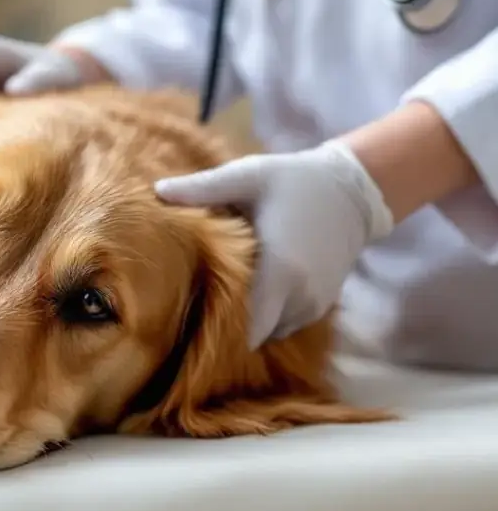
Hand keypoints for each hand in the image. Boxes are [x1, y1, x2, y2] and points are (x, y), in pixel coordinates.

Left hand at [154, 140, 394, 348]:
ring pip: (268, 332)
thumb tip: (157, 191)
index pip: (245, 326)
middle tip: (195, 302)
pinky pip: (283, 324)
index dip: (215, 326)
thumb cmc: (294, 180)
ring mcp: (313, 306)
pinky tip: (248, 290)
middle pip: (253, 334)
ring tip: (220, 293)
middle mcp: (300, 298)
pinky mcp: (320, 306)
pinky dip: (265, 314)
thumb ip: (204, 188)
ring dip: (246, 319)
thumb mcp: (248, 176)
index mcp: (281, 270)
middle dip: (225, 324)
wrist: (353, 191)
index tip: (187, 311)